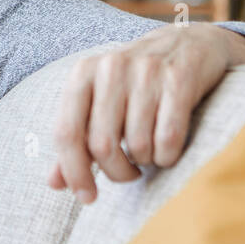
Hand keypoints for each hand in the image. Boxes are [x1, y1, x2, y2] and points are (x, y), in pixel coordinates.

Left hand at [46, 24, 244, 201]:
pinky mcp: (179, 80)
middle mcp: (111, 68)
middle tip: (127, 174)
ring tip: (149, 152)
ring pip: (137, 145)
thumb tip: (54, 184)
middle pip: (102, 145)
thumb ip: (76, 141)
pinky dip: (167, 156)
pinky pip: (168, 139)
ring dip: (144, 162)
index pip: (66, 133)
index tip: (87, 198)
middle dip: (116, 172)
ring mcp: (146, 71)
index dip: (74, 172)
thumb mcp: (99, 103)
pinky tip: (168, 150)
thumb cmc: (135, 84)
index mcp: (83, 73)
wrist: (190, 44)